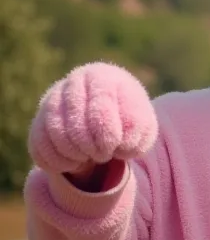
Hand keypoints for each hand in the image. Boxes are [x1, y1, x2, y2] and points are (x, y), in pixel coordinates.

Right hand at [28, 62, 157, 185]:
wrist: (106, 111)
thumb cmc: (127, 117)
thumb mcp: (143, 122)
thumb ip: (138, 131)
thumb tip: (121, 145)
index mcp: (102, 77)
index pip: (100, 109)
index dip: (108, 136)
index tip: (115, 147)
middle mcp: (73, 84)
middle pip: (75, 125)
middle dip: (93, 149)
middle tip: (104, 155)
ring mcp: (51, 101)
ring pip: (56, 137)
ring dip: (77, 155)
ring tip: (91, 157)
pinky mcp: (38, 121)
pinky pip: (41, 148)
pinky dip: (60, 162)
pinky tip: (75, 162)